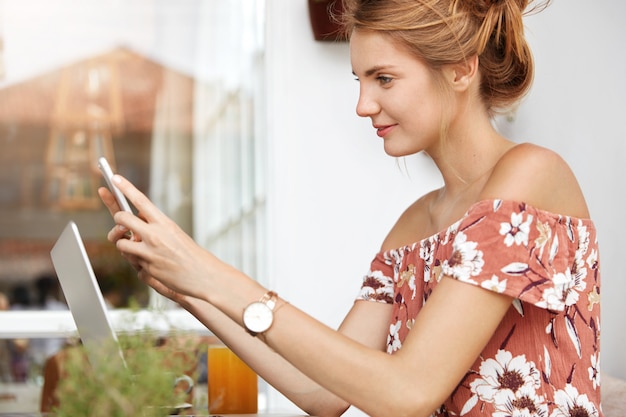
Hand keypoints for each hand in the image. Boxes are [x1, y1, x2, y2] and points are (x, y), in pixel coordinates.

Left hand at [98, 175, 232, 301]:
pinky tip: (151, 264)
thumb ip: (155, 226)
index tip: (114, 178)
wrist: (202, 275)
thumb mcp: (175, 234)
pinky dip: (137, 262)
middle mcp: (154, 235)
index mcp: (164, 223)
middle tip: (121, 224)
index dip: (126, 188)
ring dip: (125, 245)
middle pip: (122, 218)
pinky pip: (131, 261)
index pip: (141, 201)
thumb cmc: (191, 254)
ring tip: (139, 249)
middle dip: (117, 220)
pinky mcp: (146, 268)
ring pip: (121, 242)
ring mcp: (148, 252)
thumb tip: (137, 220)